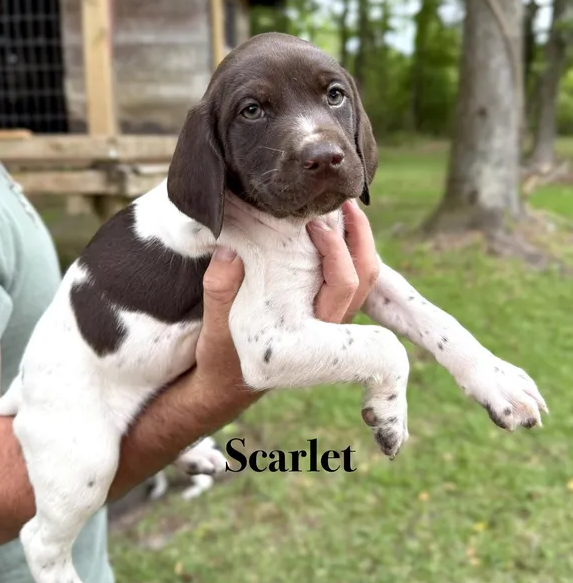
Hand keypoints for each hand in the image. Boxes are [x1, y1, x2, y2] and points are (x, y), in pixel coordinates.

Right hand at [191, 200, 378, 415]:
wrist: (228, 381)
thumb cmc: (223, 356)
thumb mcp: (216, 327)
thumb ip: (220, 291)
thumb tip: (228, 251)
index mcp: (314, 332)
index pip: (344, 284)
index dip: (335, 248)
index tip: (312, 224)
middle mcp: (331, 324)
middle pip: (366, 275)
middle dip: (359, 234)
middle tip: (341, 201)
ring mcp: (333, 317)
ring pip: (365, 275)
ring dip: (358, 239)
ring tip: (342, 206)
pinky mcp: (326, 309)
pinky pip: (351, 276)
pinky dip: (348, 248)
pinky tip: (331, 226)